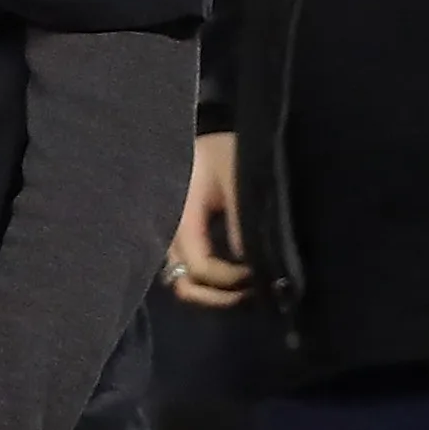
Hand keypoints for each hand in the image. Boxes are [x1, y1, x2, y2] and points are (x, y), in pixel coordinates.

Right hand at [172, 130, 251, 307]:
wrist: (199, 132)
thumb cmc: (220, 150)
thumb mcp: (236, 177)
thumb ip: (239, 219)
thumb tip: (249, 263)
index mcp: (179, 214)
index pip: (200, 267)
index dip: (232, 280)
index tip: (261, 273)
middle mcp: (167, 230)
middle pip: (182, 283)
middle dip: (217, 297)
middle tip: (251, 294)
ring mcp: (169, 233)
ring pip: (182, 280)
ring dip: (212, 292)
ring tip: (245, 288)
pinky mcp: (177, 233)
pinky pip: (188, 268)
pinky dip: (209, 280)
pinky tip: (234, 274)